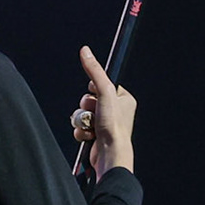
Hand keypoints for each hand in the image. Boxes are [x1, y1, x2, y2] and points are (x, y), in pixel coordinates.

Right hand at [68, 45, 135, 176]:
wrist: (110, 154)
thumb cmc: (114, 126)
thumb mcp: (104, 91)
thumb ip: (94, 71)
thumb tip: (85, 51)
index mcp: (124, 100)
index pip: (102, 85)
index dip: (95, 89)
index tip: (97, 94)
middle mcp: (116, 111)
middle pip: (89, 99)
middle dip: (86, 107)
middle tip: (95, 113)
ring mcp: (105, 124)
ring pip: (82, 113)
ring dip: (82, 119)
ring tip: (91, 126)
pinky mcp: (95, 135)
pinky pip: (80, 127)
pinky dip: (81, 130)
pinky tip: (89, 136)